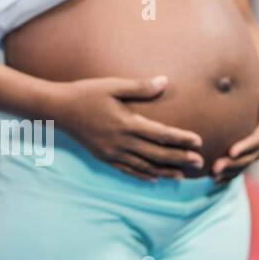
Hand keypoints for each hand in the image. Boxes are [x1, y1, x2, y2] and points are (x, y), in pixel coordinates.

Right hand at [46, 76, 205, 180]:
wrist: (59, 109)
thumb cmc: (86, 93)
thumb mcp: (113, 86)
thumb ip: (140, 87)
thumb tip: (164, 82)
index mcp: (127, 123)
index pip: (161, 134)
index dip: (181, 139)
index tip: (198, 142)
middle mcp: (122, 142)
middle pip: (157, 154)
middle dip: (180, 159)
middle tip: (199, 163)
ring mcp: (112, 152)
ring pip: (144, 166)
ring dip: (164, 171)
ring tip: (182, 175)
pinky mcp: (104, 157)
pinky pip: (127, 170)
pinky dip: (142, 175)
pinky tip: (153, 178)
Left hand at [212, 87, 258, 184]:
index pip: (257, 140)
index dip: (245, 147)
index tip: (230, 152)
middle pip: (249, 157)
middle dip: (233, 164)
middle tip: (216, 167)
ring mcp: (256, 151)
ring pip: (243, 165)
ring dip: (228, 172)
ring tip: (213, 175)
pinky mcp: (247, 155)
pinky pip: (239, 168)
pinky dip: (228, 176)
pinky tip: (214, 181)